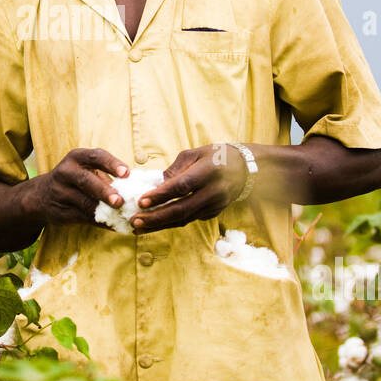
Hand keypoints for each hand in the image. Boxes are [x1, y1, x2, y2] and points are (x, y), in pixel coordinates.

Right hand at [27, 147, 131, 226]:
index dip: (111, 164)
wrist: (41, 195)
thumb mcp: (86, 169)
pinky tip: (115, 225)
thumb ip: (107, 175)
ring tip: (122, 216)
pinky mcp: (61, 212)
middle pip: (86, 181)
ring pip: (85, 203)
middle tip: (120, 201)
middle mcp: (66, 172)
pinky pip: (84, 218)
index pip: (95, 156)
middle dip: (104, 191)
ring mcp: (61, 193)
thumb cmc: (76, 179)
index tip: (126, 173)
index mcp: (76, 158)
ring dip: (105, 211)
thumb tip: (137, 187)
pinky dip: (102, 223)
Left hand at [129, 144, 247, 233]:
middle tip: (135, 220)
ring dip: (159, 225)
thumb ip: (174, 169)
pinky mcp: (213, 213)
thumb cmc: (215, 157)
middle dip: (156, 217)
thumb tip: (154, 184)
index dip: (161, 195)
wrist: (244, 170)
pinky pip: (189, 219)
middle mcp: (213, 192)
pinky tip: (153, 224)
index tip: (141, 201)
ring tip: (138, 227)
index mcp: (208, 172)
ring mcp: (214, 206)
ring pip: (184, 219)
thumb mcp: (195, 154)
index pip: (181, 186)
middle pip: (181, 209)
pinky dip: (170, 223)